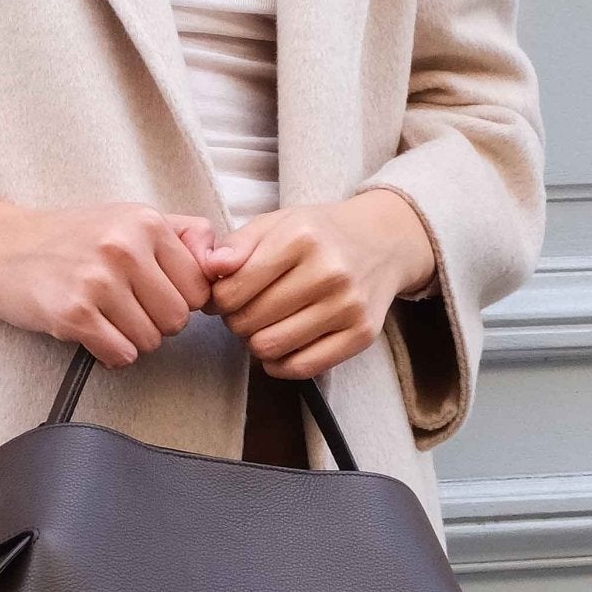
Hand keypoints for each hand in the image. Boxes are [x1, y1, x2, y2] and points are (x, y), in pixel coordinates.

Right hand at [0, 192, 220, 367]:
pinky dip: (111, 352)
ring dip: (132, 338)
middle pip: (178, 319)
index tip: (156, 293)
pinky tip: (92, 330)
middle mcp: (123, 248)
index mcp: (145, 222)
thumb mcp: (129, 218)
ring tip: (106, 314)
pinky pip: (121, 355)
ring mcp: (98, 282)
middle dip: (157, 321)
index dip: (181, 298)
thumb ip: (185, 234)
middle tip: (126, 305)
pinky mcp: (73, 315)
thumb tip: (225, 261)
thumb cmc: (69, 236)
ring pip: (151, 341)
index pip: (199, 287)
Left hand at [202, 191, 437, 379]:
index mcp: (301, 238)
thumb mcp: (276, 223)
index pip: (234, 289)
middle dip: (235, 320)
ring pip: (270, 347)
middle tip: (245, 310)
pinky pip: (303, 368)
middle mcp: (329, 271)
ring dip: (255, 342)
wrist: (382, 242)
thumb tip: (210, 267)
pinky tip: (280, 346)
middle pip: (249, 321)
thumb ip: (236, 244)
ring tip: (263, 325)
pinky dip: (280, 364)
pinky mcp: (362, 334)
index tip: (223, 296)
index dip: (217, 299)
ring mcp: (348, 305)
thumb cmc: (319, 234)